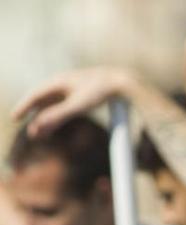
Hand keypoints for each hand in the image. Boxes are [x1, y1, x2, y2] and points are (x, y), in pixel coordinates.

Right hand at [12, 66, 134, 137]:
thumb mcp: (78, 106)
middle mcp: (63, 82)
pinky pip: (64, 103)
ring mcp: (73, 86)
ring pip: (53, 102)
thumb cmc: (101, 92)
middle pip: (42, 99)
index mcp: (58, 82)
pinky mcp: (83, 92)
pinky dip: (57, 114)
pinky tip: (58, 123)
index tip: (15, 118)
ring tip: (41, 133)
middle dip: (33, 113)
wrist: (123, 82)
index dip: (24, 107)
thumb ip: (57, 116)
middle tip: (25, 127)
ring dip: (45, 116)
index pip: (35, 95)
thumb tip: (38, 127)